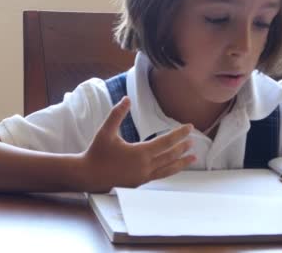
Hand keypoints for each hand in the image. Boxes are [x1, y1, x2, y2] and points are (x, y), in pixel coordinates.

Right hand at [77, 96, 195, 192]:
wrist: (88, 175)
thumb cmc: (97, 152)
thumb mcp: (105, 131)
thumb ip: (117, 114)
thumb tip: (126, 99)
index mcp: (140, 153)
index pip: (165, 142)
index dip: (179, 134)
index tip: (189, 128)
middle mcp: (145, 166)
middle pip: (170, 155)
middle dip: (182, 147)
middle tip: (193, 140)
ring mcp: (143, 176)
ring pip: (168, 168)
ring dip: (181, 161)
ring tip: (193, 157)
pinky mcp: (139, 182)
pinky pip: (160, 175)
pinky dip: (170, 169)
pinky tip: (173, 166)